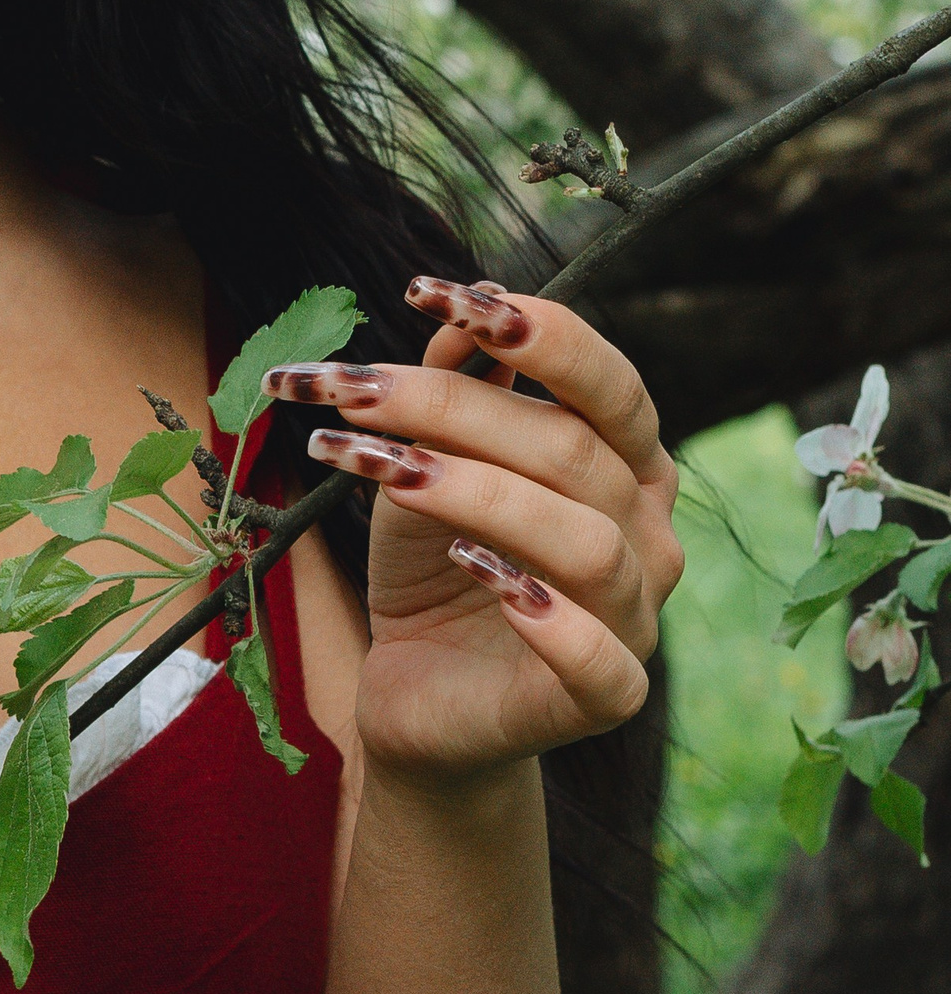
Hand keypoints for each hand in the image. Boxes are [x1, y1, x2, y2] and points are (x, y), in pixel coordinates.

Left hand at [265, 275, 683, 782]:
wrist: (416, 698)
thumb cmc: (431, 573)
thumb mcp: (422, 470)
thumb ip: (449, 398)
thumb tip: (458, 319)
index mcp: (623, 464)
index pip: (607, 383)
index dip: (536, 331)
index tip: (430, 295)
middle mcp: (647, 533)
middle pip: (569, 449)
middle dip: (449, 406)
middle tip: (346, 390)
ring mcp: (635, 617)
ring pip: (582, 540)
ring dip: (474, 494)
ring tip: (381, 471)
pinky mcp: (607, 698)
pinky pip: (600, 659)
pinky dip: (543, 613)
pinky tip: (473, 571)